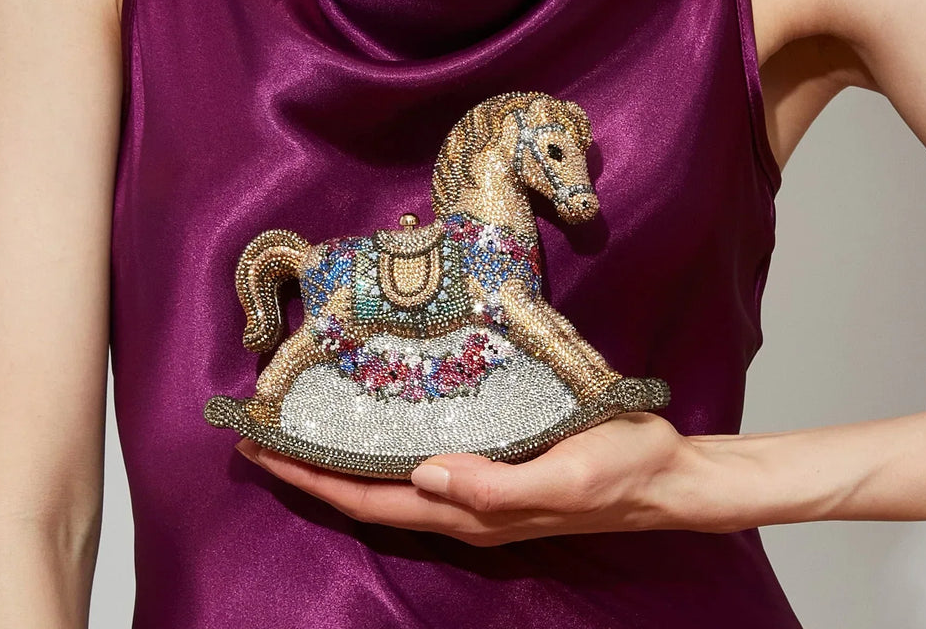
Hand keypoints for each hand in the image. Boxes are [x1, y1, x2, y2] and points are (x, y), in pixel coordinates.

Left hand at [236, 412, 739, 545]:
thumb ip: (497, 484)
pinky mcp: (497, 460)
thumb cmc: (621, 471)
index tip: (260, 448)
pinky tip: (379, 416)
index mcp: (469, 509)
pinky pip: (424, 456)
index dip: (311, 477)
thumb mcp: (565, 477)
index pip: (369, 496)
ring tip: (301, 423)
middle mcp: (464, 502)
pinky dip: (386, 439)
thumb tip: (424, 473)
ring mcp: (479, 485)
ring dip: (342, 454)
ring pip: (391, 475)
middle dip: (310, 467)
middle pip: (367, 489)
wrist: (667, 474)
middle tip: (258, 432)